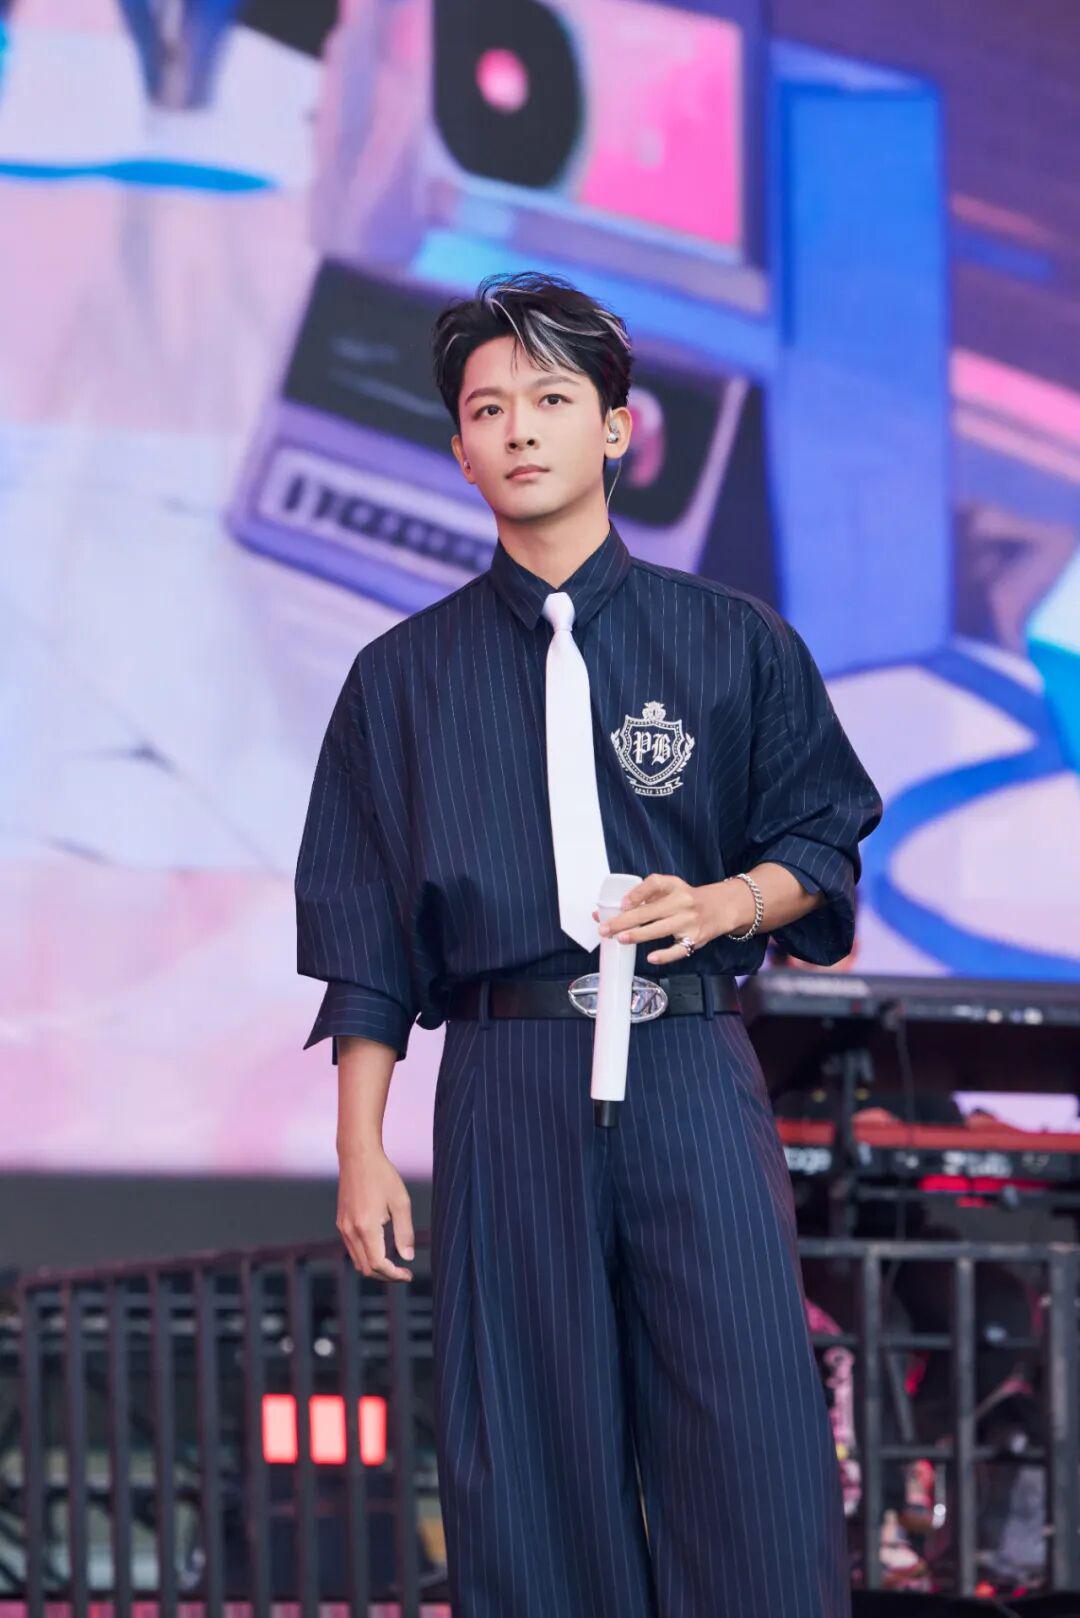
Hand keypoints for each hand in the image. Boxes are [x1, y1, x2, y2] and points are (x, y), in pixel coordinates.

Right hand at [336, 1145, 414, 1282]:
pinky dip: (367, 1257)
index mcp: (366, 1226)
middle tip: (404, 1272)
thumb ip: (405, 1232)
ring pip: (358, 1261)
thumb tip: (407, 1258)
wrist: (358, 1156)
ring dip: (376, 1268)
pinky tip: (381, 1248)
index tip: (409, 1274)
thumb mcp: (401, 1202)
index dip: (395, 1275)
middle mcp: (350, 1231)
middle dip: (386, 1275)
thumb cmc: (382, 1175)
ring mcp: (343, 1228)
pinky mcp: (341, 1223)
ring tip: (395, 1264)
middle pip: (367, 1268)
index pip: (378, 1264)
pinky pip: (353, 1249)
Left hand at [592, 873, 747, 964]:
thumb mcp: (669, 890)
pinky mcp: (695, 939)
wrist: (720, 908)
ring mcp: (689, 921)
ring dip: (638, 935)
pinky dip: (664, 955)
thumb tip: (602, 913)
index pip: (655, 884)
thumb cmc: (685, 899)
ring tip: (619, 939)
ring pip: (660, 929)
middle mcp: (682, 902)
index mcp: (674, 886)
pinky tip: (650, 957)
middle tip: (604, 928)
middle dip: (624, 920)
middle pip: (650, 911)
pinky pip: (678, 949)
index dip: (637, 893)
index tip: (622, 903)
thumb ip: (641, 897)